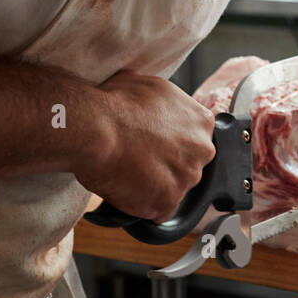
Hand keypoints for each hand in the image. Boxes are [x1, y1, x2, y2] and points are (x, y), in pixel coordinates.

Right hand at [76, 70, 216, 221]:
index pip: (195, 140)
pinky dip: (142, 206)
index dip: (173, 144)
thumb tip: (159, 106)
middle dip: (166, 166)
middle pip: (188, 165)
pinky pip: (157, 211)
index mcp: (202, 122)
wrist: (95, 128)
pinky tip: (126, 192)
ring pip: (173, 188)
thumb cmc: (115, 104)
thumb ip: (168, 103)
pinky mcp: (167, 202)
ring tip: (127, 175)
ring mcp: (186, 178)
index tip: (157, 146)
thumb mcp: (151, 87)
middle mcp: (202, 151)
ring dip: (154, 186)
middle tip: (140, 161)